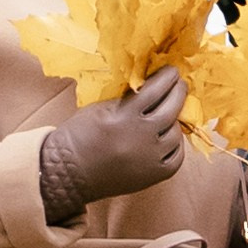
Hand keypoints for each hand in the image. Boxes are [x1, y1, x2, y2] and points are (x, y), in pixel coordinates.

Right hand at [40, 68, 188, 220]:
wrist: (69, 173)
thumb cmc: (80, 135)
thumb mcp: (101, 107)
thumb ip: (127, 98)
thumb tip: (152, 84)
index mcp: (124, 117)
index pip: (156, 90)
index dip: (167, 77)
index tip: (172, 70)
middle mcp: (141, 137)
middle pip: (172, 109)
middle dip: (178, 92)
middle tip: (179, 84)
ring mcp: (149, 159)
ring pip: (176, 134)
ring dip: (175, 121)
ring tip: (169, 113)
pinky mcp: (152, 176)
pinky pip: (176, 158)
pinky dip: (175, 146)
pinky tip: (168, 138)